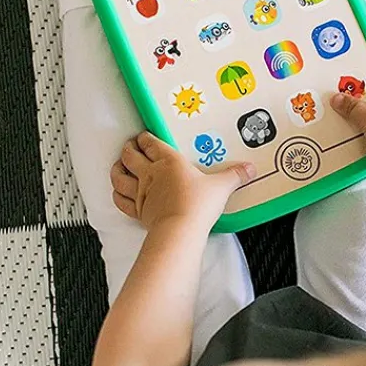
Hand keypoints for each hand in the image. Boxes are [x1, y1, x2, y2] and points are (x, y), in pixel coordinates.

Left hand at [110, 132, 253, 230]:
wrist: (181, 229)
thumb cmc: (197, 205)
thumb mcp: (221, 187)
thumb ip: (234, 176)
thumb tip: (249, 169)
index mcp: (169, 161)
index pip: (151, 143)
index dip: (145, 138)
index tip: (144, 136)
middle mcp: (151, 174)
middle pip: (130, 155)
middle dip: (128, 149)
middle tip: (130, 146)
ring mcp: (141, 193)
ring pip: (119, 176)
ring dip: (117, 169)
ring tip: (118, 166)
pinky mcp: (138, 211)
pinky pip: (121, 201)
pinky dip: (117, 195)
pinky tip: (118, 193)